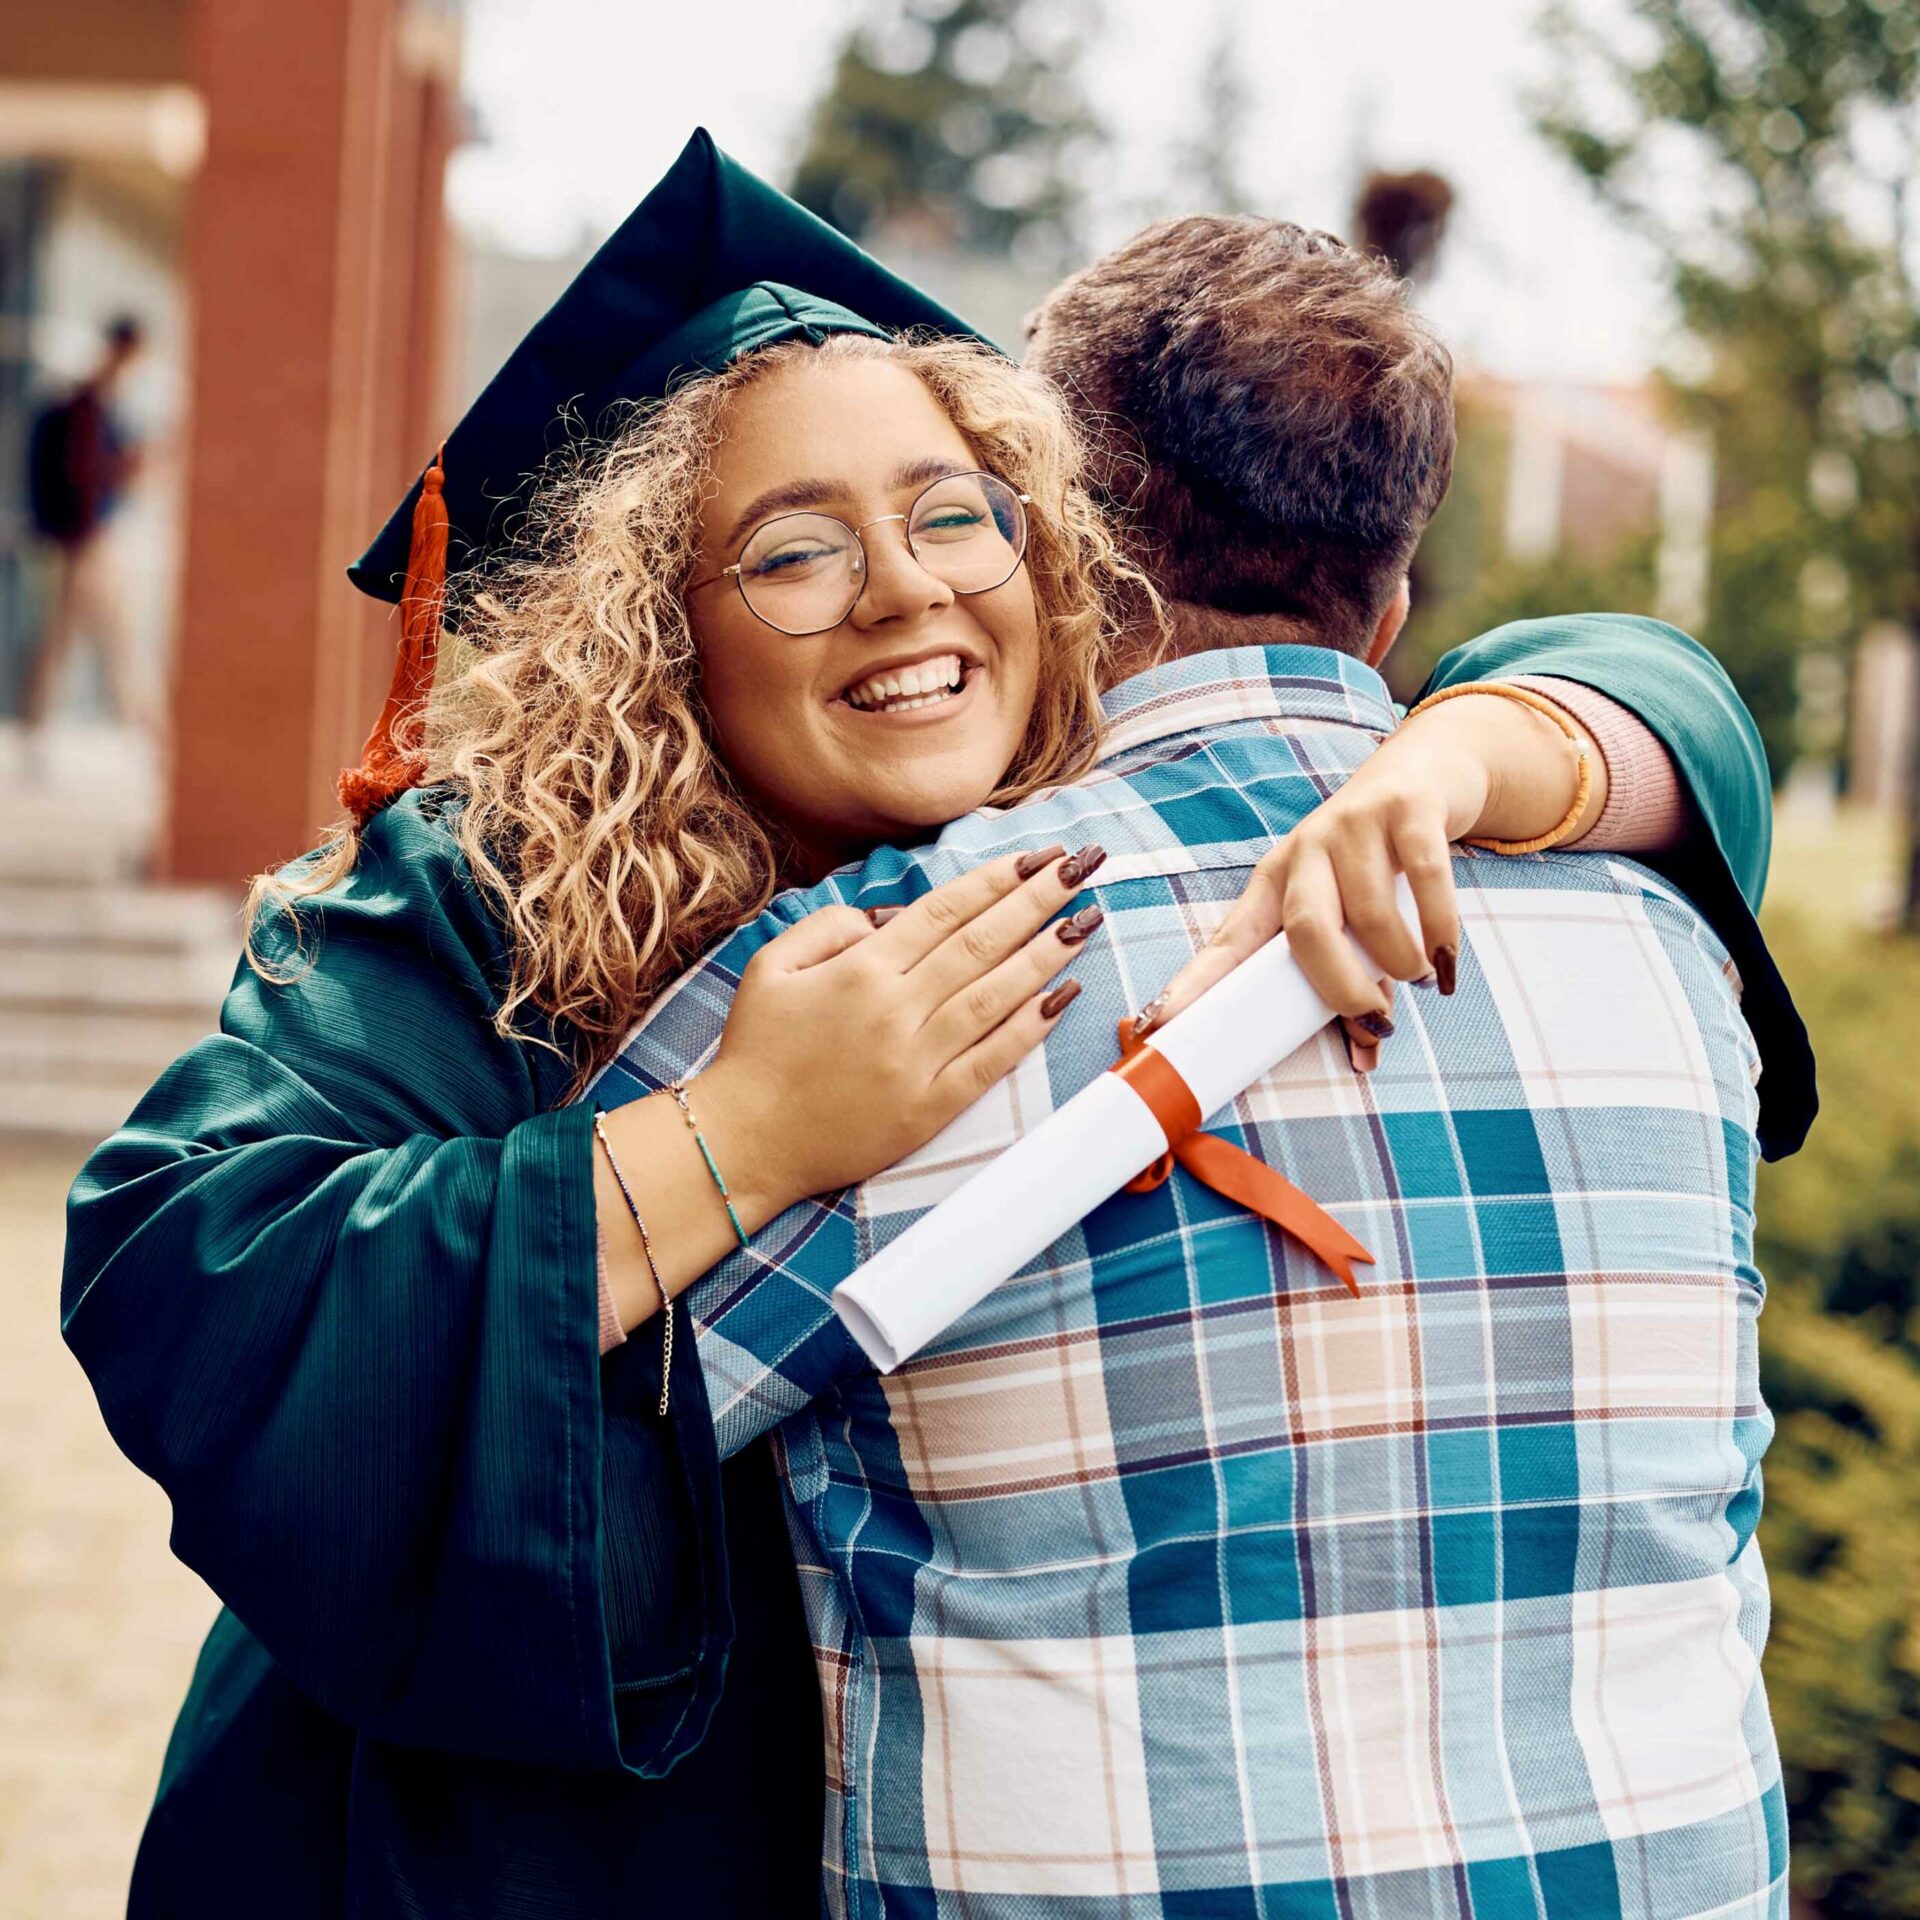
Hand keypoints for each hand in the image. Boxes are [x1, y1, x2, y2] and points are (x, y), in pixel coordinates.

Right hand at [697, 843, 1104, 1204]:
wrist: (745, 1140)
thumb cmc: (757, 1050)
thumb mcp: (772, 966)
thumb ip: (830, 927)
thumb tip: (892, 918)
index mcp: (861, 970)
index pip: (945, 912)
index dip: (996, 880)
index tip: (1037, 857)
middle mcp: (896, 1009)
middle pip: (981, 943)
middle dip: (1037, 900)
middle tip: (1082, 867)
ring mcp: (917, 1061)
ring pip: (996, 996)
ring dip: (1046, 955)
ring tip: (1087, 920)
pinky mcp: (929, 1108)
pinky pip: (991, 1061)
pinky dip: (1031, 1028)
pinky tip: (1064, 997)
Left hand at [1140, 690, 1594, 1067]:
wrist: (1424, 771)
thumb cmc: (1377, 863)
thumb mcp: (1351, 913)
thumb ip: (1354, 976)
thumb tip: (1368, 1051)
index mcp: (1274, 884)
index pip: (1228, 941)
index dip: (1194, 983)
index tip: (1158, 1023)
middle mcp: (1305, 851)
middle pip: (1304, 929)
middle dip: (1338, 986)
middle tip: (1375, 1019)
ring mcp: (1353, 825)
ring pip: (1370, 912)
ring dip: (1401, 961)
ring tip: (1422, 978)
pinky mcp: (1407, 810)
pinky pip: (1425, 878)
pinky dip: (1439, 929)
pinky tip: (1446, 959)